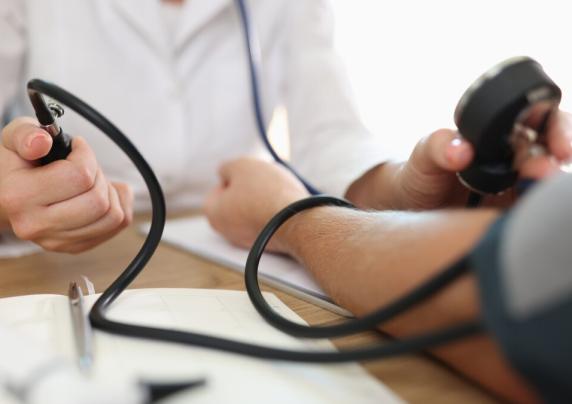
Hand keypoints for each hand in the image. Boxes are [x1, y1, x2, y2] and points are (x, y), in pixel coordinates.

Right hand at [0, 117, 132, 252]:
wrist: (9, 193)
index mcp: (19, 196)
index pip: (79, 176)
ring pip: (113, 216)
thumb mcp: (16, 138)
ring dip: (110, 192)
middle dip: (98, 176)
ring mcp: (56, 241)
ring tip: (91, 182)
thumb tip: (41, 141)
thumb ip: (26, 134)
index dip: (85, 155)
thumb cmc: (20, 163)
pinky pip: (118, 225)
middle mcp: (35, 225)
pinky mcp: (74, 247)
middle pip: (98, 200)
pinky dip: (118, 205)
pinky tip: (100, 194)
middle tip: (84, 167)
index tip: (77, 147)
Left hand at [203, 158, 308, 252]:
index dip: (234, 177)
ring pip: (255, 211)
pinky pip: (270, 222)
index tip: (249, 176)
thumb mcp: (241, 165)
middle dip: (250, 190)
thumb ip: (228, 167)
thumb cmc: (267, 194)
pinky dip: (277, 214)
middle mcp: (226, 231)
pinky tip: (287, 206)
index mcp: (212, 212)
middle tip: (264, 182)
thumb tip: (228, 173)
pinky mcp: (268, 245)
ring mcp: (248, 240)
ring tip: (278, 193)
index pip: (217, 189)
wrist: (297, 222)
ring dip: (265, 200)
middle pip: (236, 201)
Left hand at [372, 110, 571, 209]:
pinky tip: (530, 216)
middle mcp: (514, 157)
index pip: (539, 119)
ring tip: (538, 194)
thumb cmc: (420, 174)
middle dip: (551, 159)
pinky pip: (532, 210)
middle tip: (545, 172)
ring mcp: (516, 186)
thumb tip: (461, 149)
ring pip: (545, 182)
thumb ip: (437, 146)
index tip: (559, 144)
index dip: (557, 128)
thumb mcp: (423, 156)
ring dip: (546, 187)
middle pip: (548, 152)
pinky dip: (536, 211)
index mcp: (498, 133)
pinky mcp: (510, 212)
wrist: (410, 208)